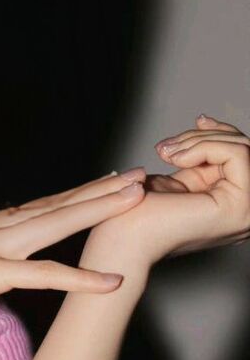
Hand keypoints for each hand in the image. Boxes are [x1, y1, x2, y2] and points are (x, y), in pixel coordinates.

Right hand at [0, 169, 146, 317]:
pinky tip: (111, 282)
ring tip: (137, 196)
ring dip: (100, 210)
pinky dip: (80, 279)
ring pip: (59, 223)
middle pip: (58, 205)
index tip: (102, 184)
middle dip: (101, 191)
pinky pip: (44, 276)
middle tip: (139, 176)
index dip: (75, 196)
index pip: (39, 207)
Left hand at [84, 113, 249, 268]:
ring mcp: (246, 212)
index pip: (241, 155)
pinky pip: (236, 154)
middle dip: (203, 137)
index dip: (220, 133)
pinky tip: (177, 160)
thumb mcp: (177, 175)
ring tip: (168, 154)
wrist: (122, 237)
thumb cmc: (137, 213)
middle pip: (244, 148)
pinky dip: (203, 147)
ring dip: (199, 142)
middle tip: (169, 148)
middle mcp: (246, 211)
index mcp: (232, 205)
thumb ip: (199, 157)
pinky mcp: (239, 208)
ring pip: (241, 147)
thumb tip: (207, 123)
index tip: (197, 122)